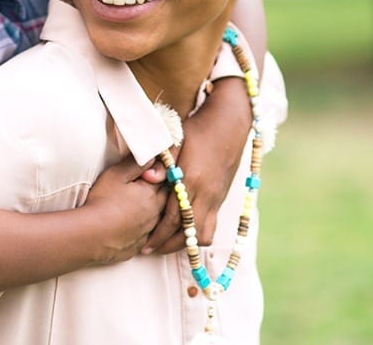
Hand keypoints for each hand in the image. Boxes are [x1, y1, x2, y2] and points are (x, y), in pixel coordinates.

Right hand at [84, 155, 167, 264]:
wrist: (92, 235)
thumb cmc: (102, 201)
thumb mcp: (116, 175)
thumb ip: (135, 164)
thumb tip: (151, 157)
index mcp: (150, 193)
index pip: (164, 178)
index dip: (158, 172)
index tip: (152, 169)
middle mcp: (154, 212)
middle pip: (165, 198)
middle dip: (160, 190)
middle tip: (149, 185)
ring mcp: (148, 231)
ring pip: (159, 217)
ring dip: (154, 210)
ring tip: (141, 206)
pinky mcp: (140, 245)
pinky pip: (149, 234)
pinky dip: (145, 228)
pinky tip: (135, 226)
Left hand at [143, 77, 250, 253]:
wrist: (229, 123)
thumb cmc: (197, 129)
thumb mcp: (176, 140)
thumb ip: (162, 161)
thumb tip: (148, 177)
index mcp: (192, 180)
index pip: (173, 218)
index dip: (158, 235)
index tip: (144, 245)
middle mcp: (207, 194)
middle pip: (188, 233)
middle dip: (168, 245)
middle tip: (150, 249)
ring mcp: (217, 197)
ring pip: (204, 234)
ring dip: (186, 243)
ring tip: (167, 243)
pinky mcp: (222, 197)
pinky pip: (212, 225)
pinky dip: (198, 234)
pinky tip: (185, 231)